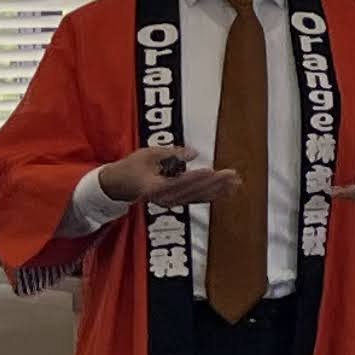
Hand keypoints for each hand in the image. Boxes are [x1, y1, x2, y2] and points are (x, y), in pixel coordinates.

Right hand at [94, 145, 240, 207]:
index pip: (178, 183)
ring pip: (198, 197)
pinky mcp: (176, 202)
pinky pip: (197, 200)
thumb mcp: (148, 154)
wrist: (119, 185)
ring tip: (234, 183)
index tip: (210, 171)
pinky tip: (226, 191)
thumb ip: (171, 153)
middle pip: (192, 191)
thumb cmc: (131, 168)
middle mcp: (164, 198)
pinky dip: (213, 195)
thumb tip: (193, 153)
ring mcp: (171, 202)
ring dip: (218, 190)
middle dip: (213, 183)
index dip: (194, 177)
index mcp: (154, 186)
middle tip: (231, 175)